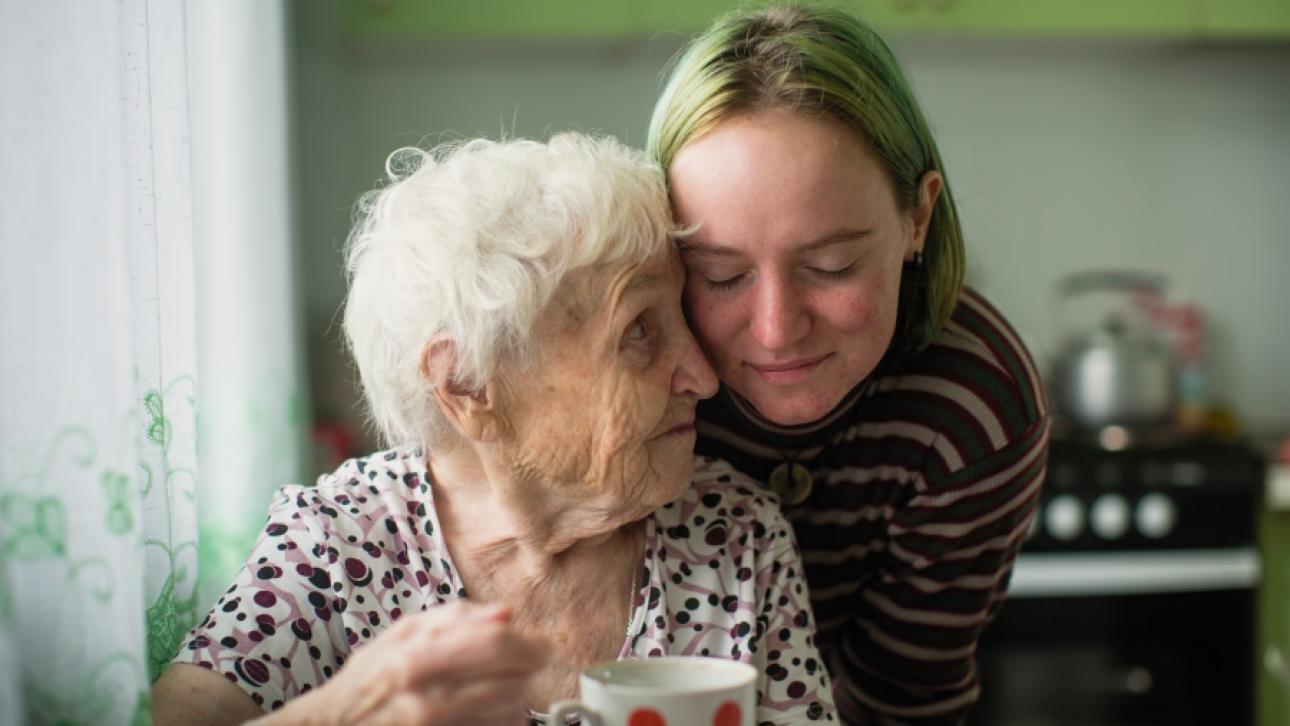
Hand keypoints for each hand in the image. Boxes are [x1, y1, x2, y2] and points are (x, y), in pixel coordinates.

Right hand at [261, 600, 548, 725]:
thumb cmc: (368, 680)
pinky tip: (484, 711)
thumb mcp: (400, 634)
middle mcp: (428, 699)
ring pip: (511, 712)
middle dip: (527, 672)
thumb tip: (505, 613)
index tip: (541, 645)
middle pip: (513, 680)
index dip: (530, 643)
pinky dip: (501, 720)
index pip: (496, 644)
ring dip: (515, 698)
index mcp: (416, 659)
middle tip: (521, 666)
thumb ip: (455, 619)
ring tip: (494, 689)